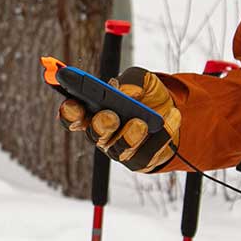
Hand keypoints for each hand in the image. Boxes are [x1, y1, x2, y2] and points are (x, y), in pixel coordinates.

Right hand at [54, 65, 181, 172]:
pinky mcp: (139, 162)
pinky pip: (146, 154)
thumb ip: (130, 80)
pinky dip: (160, 136)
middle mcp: (101, 133)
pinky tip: (172, 117)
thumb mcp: (141, 78)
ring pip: (118, 148)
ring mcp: (118, 149)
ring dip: (130, 135)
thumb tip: (122, 91)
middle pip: (93, 134)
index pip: (72, 115)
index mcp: (92, 110)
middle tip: (111, 116)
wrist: (172, 110)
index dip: (69, 112)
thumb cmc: (145, 94)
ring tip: (142, 122)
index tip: (74, 103)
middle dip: (101, 125)